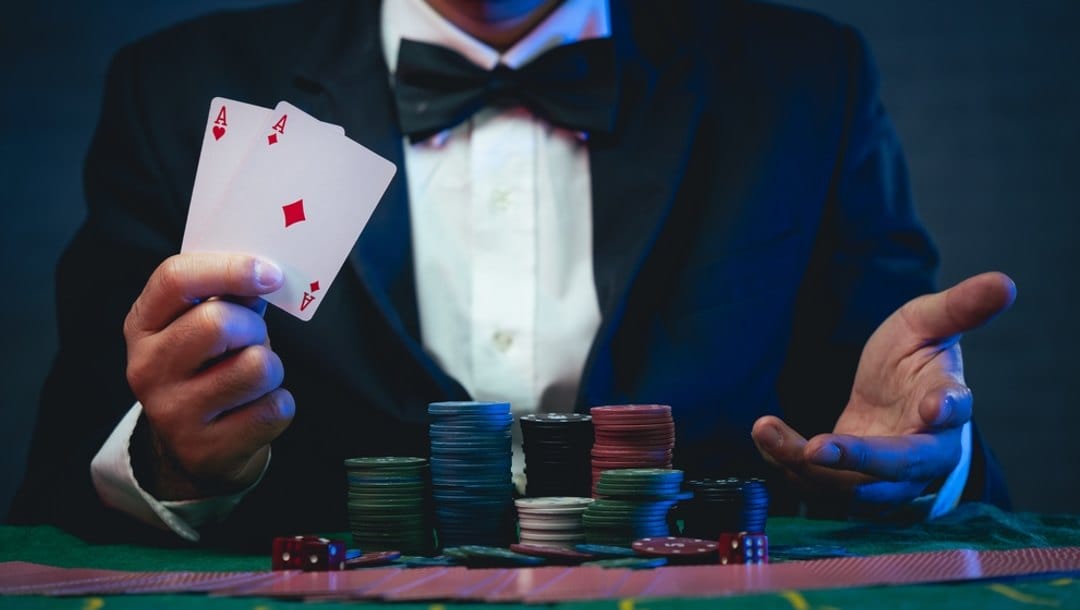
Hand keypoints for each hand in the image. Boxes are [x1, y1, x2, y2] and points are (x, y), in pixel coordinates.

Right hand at [123, 253, 294, 499]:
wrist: (194, 447)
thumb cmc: (209, 368)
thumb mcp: (201, 325)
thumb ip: (226, 295)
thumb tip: (264, 274)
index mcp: (142, 325)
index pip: (175, 279)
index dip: (229, 269)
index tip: (270, 273)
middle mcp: (147, 369)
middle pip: (218, 322)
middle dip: (254, 327)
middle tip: (253, 339)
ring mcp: (172, 414)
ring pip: (256, 366)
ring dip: (271, 367)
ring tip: (254, 377)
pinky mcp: (205, 450)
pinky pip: (274, 409)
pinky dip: (279, 404)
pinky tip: (256, 408)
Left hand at [752, 272, 1015, 509]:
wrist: (891, 390)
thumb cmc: (915, 354)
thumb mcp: (929, 322)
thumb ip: (960, 307)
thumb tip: (1004, 282)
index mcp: (949, 405)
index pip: (956, 411)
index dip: (948, 409)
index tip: (936, 405)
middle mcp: (923, 450)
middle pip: (899, 466)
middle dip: (858, 460)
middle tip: (816, 449)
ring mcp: (885, 474)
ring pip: (851, 485)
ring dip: (805, 465)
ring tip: (766, 430)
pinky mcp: (850, 480)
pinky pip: (819, 482)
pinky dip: (787, 462)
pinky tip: (764, 434)